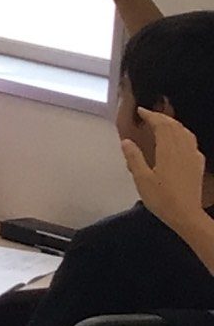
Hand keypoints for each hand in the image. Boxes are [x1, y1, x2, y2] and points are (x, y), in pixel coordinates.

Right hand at [123, 108, 207, 229]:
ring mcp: (193, 156)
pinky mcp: (198, 165)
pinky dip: (183, 135)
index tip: (141, 111)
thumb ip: (134, 158)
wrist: (187, 215)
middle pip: (175, 126)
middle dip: (162, 118)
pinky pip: (192, 143)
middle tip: (149, 115)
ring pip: (185, 133)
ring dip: (174, 125)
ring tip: (163, 124)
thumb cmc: (162, 198)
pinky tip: (179, 142)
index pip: (162, 125)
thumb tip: (126, 141)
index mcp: (168, 151)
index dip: (151, 116)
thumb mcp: (141, 179)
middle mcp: (183, 149)